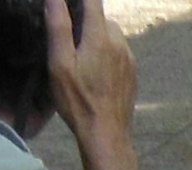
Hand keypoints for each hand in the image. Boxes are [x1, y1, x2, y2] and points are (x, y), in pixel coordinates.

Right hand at [46, 0, 137, 145]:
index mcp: (100, 36)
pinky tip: (97, 72)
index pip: (93, 1)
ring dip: (98, 38)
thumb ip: (58, 27)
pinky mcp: (133, 74)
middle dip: (87, 21)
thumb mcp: (60, 64)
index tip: (69, 4)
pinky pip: (120, 53)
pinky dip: (108, 54)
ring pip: (113, 36)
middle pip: (102, 19)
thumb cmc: (78, 101)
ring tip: (83, 57)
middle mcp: (120, 42)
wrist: (107, 135)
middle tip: (70, 39)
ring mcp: (130, 59)